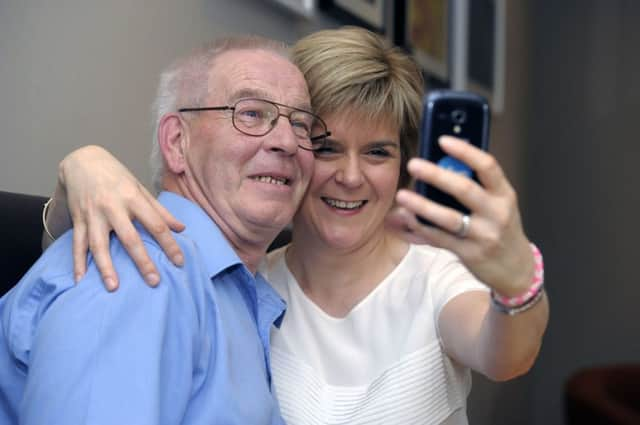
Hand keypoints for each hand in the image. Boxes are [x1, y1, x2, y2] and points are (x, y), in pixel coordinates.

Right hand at [57, 145, 184, 290]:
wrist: (82, 162)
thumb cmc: (117, 177)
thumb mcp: (141, 188)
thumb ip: (160, 210)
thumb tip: (181, 228)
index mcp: (133, 198)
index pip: (156, 225)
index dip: (169, 244)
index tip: (179, 262)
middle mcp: (113, 208)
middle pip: (129, 238)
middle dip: (142, 261)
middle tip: (154, 281)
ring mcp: (93, 215)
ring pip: (99, 245)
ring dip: (106, 267)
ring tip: (114, 287)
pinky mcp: (78, 220)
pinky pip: (77, 244)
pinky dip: (78, 263)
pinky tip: (81, 280)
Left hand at [387, 136, 533, 295]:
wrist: (516, 268)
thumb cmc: (500, 227)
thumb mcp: (497, 203)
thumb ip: (474, 185)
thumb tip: (438, 163)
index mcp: (504, 194)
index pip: (487, 167)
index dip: (465, 151)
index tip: (442, 140)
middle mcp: (497, 213)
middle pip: (464, 189)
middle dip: (436, 175)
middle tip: (413, 164)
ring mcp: (484, 235)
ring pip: (448, 218)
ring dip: (422, 206)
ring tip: (403, 195)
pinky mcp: (469, 254)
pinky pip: (440, 238)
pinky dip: (420, 228)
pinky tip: (406, 218)